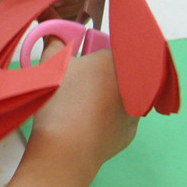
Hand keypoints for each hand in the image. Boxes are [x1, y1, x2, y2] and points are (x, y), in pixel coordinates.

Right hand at [27, 42, 137, 171]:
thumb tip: (55, 36)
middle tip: (79, 85)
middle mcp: (134, 83)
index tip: (80, 65)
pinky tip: (89, 124)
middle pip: (117, 72)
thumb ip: (53, 44)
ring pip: (121, 96)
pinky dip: (107, 120)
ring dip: (107, 97)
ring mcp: (135, 110)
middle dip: (101, 76)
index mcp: (116, 61)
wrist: (66, 151)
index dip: (93, 56)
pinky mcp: (130, 133)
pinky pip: (119, 119)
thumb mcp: (50, 65)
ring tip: (81, 108)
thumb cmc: (60, 102)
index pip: (108, 49)